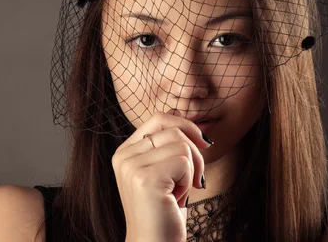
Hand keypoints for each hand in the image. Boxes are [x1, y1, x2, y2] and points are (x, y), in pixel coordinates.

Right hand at [112, 112, 211, 241]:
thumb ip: (167, 145)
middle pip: (173, 130)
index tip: (203, 143)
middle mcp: (123, 156)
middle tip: (194, 179)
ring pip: (182, 145)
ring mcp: (132, 166)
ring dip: (191, 170)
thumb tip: (187, 116)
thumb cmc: (164, 211)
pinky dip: (188, 181)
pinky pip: (184, 161)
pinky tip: (177, 198)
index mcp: (125, 152)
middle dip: (194, 152)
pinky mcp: (146, 178)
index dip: (185, 125)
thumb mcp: (163, 171)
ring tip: (179, 192)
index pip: (158, 119)